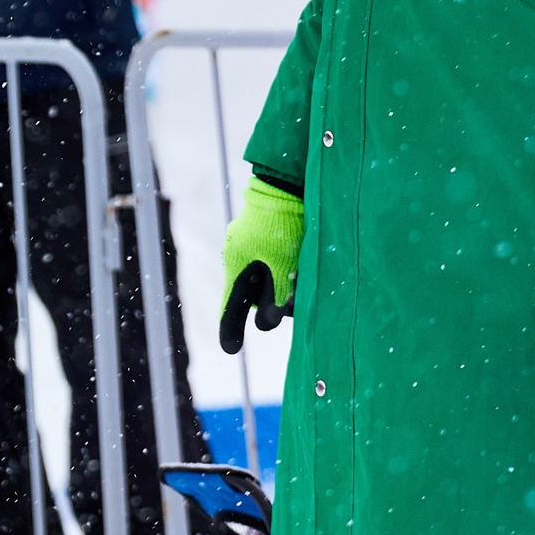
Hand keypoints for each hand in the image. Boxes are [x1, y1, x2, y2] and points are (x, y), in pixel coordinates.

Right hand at [218, 178, 303, 352]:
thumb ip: (277, 299)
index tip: (231, 350)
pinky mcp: (267, 236)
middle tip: (293, 306)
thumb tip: (268, 324)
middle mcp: (240, 258)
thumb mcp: (282, 268)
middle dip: (273, 305)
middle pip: (254, 295)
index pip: (232, 307)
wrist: (285, 184)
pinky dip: (288, 270)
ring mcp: (252, 245)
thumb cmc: (283, 226)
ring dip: (284, 286)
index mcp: (237, 267)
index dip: (231, 329)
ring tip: (303, 280)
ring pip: (267, 278)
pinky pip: (274, 262)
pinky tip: (303, 266)